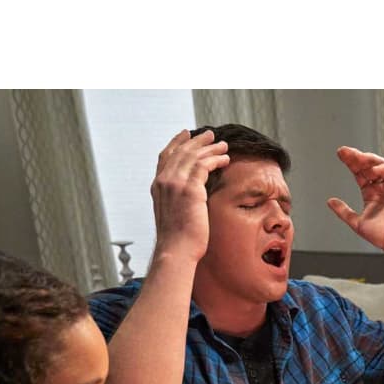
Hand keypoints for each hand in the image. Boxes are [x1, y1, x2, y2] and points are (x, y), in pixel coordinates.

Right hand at [149, 128, 228, 263]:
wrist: (176, 250)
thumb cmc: (178, 240)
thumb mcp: (173, 214)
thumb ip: (177, 200)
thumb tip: (188, 198)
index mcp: (158, 186)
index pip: (166, 156)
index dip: (176, 143)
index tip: (186, 134)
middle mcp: (164, 181)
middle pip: (181, 151)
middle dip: (196, 141)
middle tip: (210, 134)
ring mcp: (175, 183)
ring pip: (193, 156)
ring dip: (210, 148)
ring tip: (223, 145)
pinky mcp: (190, 189)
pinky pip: (204, 165)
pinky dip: (215, 159)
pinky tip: (225, 159)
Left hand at [326, 147, 383, 253]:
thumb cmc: (381, 236)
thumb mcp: (356, 223)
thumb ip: (343, 212)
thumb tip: (329, 201)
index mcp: (370, 193)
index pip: (359, 173)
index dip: (350, 162)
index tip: (340, 153)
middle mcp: (381, 187)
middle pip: (368, 166)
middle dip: (357, 157)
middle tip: (345, 152)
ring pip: (381, 166)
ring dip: (370, 160)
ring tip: (359, 158)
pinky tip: (374, 170)